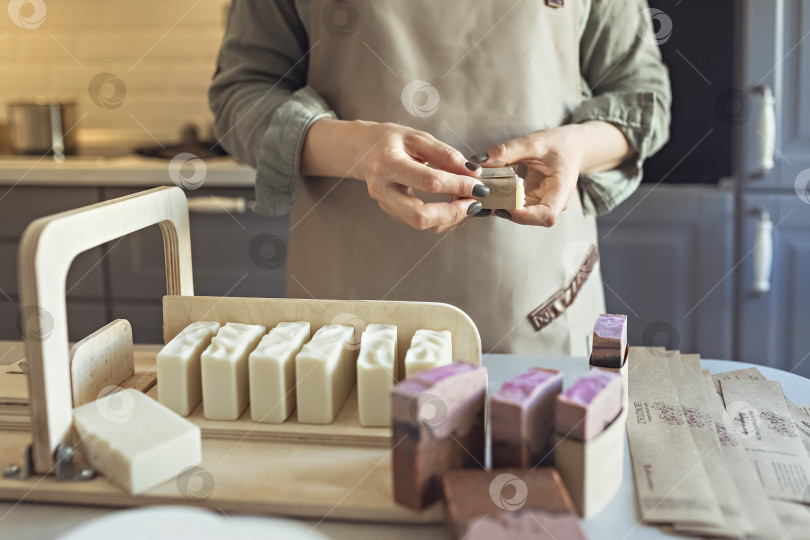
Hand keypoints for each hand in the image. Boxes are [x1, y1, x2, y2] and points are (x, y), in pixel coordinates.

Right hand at [301, 119, 487, 233]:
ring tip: (467, 204)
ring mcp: (385, 204)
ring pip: (421, 224)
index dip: (458, 185)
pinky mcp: (391, 212)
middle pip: (420, 216)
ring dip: (449, 218)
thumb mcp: (417, 138)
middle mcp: (383, 189)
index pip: (429, 181)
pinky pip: (419, 223)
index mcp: (389, 164)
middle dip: (453, 213)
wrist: (361, 151)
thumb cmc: (390, 140)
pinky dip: (441, 218)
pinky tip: (453, 206)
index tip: (479, 185)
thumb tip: (471, 172)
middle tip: (474, 203)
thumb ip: (445, 154)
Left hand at [475, 121, 631, 226]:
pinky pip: (516, 205)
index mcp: (561, 190)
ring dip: (500, 206)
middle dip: (505, 210)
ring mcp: (542, 204)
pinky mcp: (533, 201)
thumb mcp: (534, 142)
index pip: (546, 215)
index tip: (503, 207)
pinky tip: (488, 190)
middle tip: (483, 197)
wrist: (572, 146)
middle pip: (529, 217)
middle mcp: (553, 203)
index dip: (524, 216)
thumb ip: (507, 151)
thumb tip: (479, 160)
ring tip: (482, 193)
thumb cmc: (559, 144)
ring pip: (520, 214)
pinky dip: (501, 199)